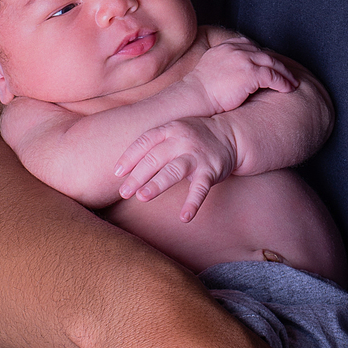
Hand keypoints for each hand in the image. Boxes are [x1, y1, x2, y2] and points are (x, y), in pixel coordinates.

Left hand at [115, 114, 238, 217]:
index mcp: (169, 130)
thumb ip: (153, 145)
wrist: (231, 135)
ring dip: (157, 184)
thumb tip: (124, 169)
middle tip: (123, 193)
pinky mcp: (210, 170)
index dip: (130, 157)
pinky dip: (193, 203)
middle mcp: (181, 141)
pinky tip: (185, 217)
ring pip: (174, 171)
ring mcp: (196, 156)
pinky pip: (200, 188)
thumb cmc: (194, 136)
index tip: (116, 173)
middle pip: (155, 158)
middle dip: (138, 176)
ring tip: (142, 197)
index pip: (145, 142)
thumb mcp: (174, 131)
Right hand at [190, 37, 297, 113]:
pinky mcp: (251, 73)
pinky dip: (283, 82)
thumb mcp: (211, 67)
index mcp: (227, 46)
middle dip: (278, 64)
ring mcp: (244, 59)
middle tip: (288, 74)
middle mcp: (237, 49)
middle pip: (265, 54)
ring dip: (285, 74)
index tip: (271, 64)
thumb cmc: (201, 90)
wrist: (196, 97)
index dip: (263, 56)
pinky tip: (287, 89)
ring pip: (272, 64)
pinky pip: (273, 76)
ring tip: (292, 82)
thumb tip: (232, 72)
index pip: (251, 46)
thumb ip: (224, 63)